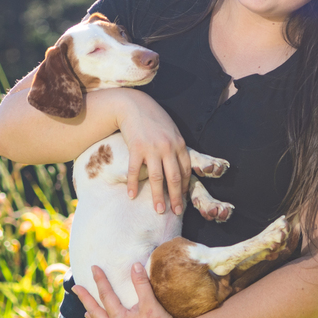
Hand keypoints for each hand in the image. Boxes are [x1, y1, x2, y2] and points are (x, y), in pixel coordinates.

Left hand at [74, 263, 186, 317]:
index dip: (100, 280)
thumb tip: (134, 265)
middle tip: (75, 288)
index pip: (105, 295)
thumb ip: (141, 283)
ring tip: (85, 311)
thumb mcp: (151, 302)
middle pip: (95, 312)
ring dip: (92, 317)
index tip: (94, 268)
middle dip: (85, 299)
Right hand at [113, 90, 190, 215]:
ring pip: (157, 178)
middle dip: (176, 197)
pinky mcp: (136, 148)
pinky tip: (132, 196)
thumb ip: (175, 147)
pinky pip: (135, 170)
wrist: (133, 105)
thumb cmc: (153, 119)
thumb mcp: (170, 130)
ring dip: (158, 196)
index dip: (184, 187)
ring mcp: (152, 148)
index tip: (182, 199)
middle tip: (175, 212)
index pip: (185, 171)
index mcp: (179, 144)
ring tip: (159, 211)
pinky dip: (133, 184)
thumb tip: (178, 166)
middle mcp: (168, 147)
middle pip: (174, 177)